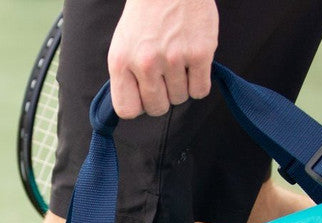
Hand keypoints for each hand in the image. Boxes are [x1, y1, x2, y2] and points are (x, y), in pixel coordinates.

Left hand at [106, 0, 218, 118]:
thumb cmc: (147, 14)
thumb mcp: (123, 44)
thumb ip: (126, 75)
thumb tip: (136, 106)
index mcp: (121, 61)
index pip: (127, 109)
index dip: (140, 106)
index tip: (146, 96)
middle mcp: (145, 62)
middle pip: (157, 108)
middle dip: (164, 98)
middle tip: (166, 77)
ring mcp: (173, 58)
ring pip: (181, 99)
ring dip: (182, 85)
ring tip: (179, 60)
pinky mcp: (200, 53)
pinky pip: (200, 90)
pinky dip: (199, 82)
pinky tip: (194, 64)